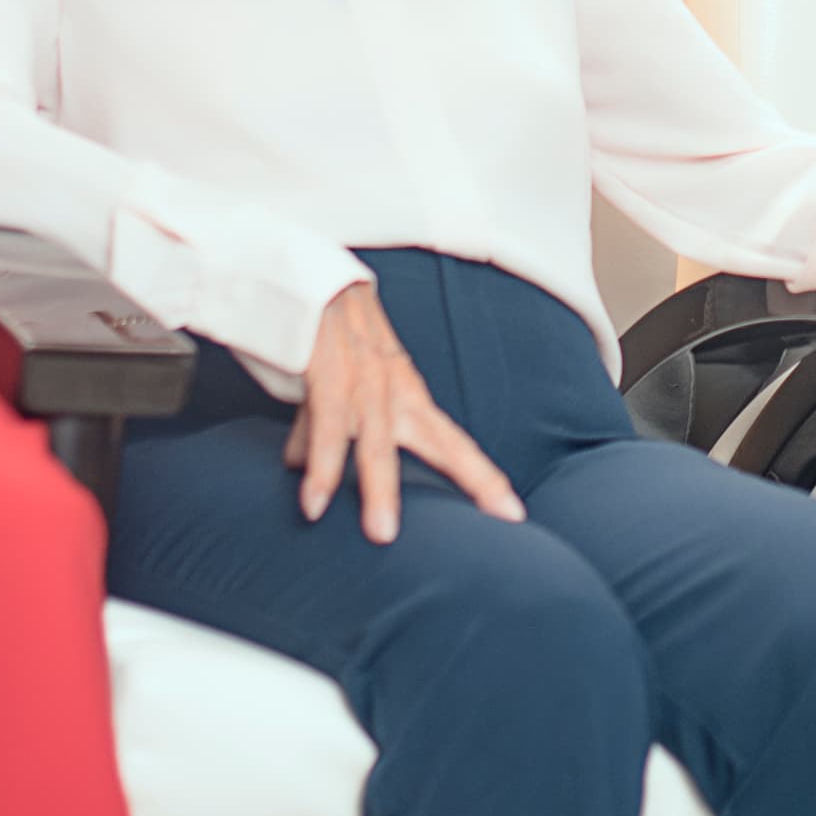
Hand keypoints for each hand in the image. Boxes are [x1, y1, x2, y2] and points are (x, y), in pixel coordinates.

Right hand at [290, 283, 527, 544]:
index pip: (453, 443)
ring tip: (382, 535)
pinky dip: (322, 466)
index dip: (483, 477)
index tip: (513, 514)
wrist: (306, 280)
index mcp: (407, 396)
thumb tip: (302, 467)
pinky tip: (313, 503)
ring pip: (379, 443)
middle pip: (445, 441)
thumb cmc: (326, 341)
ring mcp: (366, 381)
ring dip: (379, 489)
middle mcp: (397, 391)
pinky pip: (328, 426)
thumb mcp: (336, 390)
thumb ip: (324, 430)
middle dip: (476, 478)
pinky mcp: (329, 371)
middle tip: (505, 517)